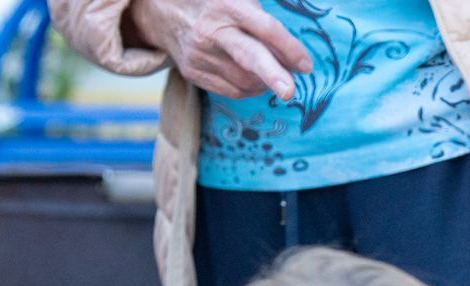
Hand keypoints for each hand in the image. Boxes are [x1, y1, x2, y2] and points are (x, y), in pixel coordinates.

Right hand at [126, 0, 310, 98]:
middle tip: (290, 92)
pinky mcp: (193, 72)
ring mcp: (200, 54)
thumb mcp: (239, 1)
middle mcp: (212, 31)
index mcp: (227, 6)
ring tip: (270, 72)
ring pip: (246, 80)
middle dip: (272, 75)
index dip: (289, 47)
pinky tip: (251, 77)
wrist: (163, 11)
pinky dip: (250, 89)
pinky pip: (233, 91)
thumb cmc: (215, 5)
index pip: (265, 28)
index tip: (306, 65)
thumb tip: (295, 60)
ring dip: (266, 82)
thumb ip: (265, 23)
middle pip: (249, 57)